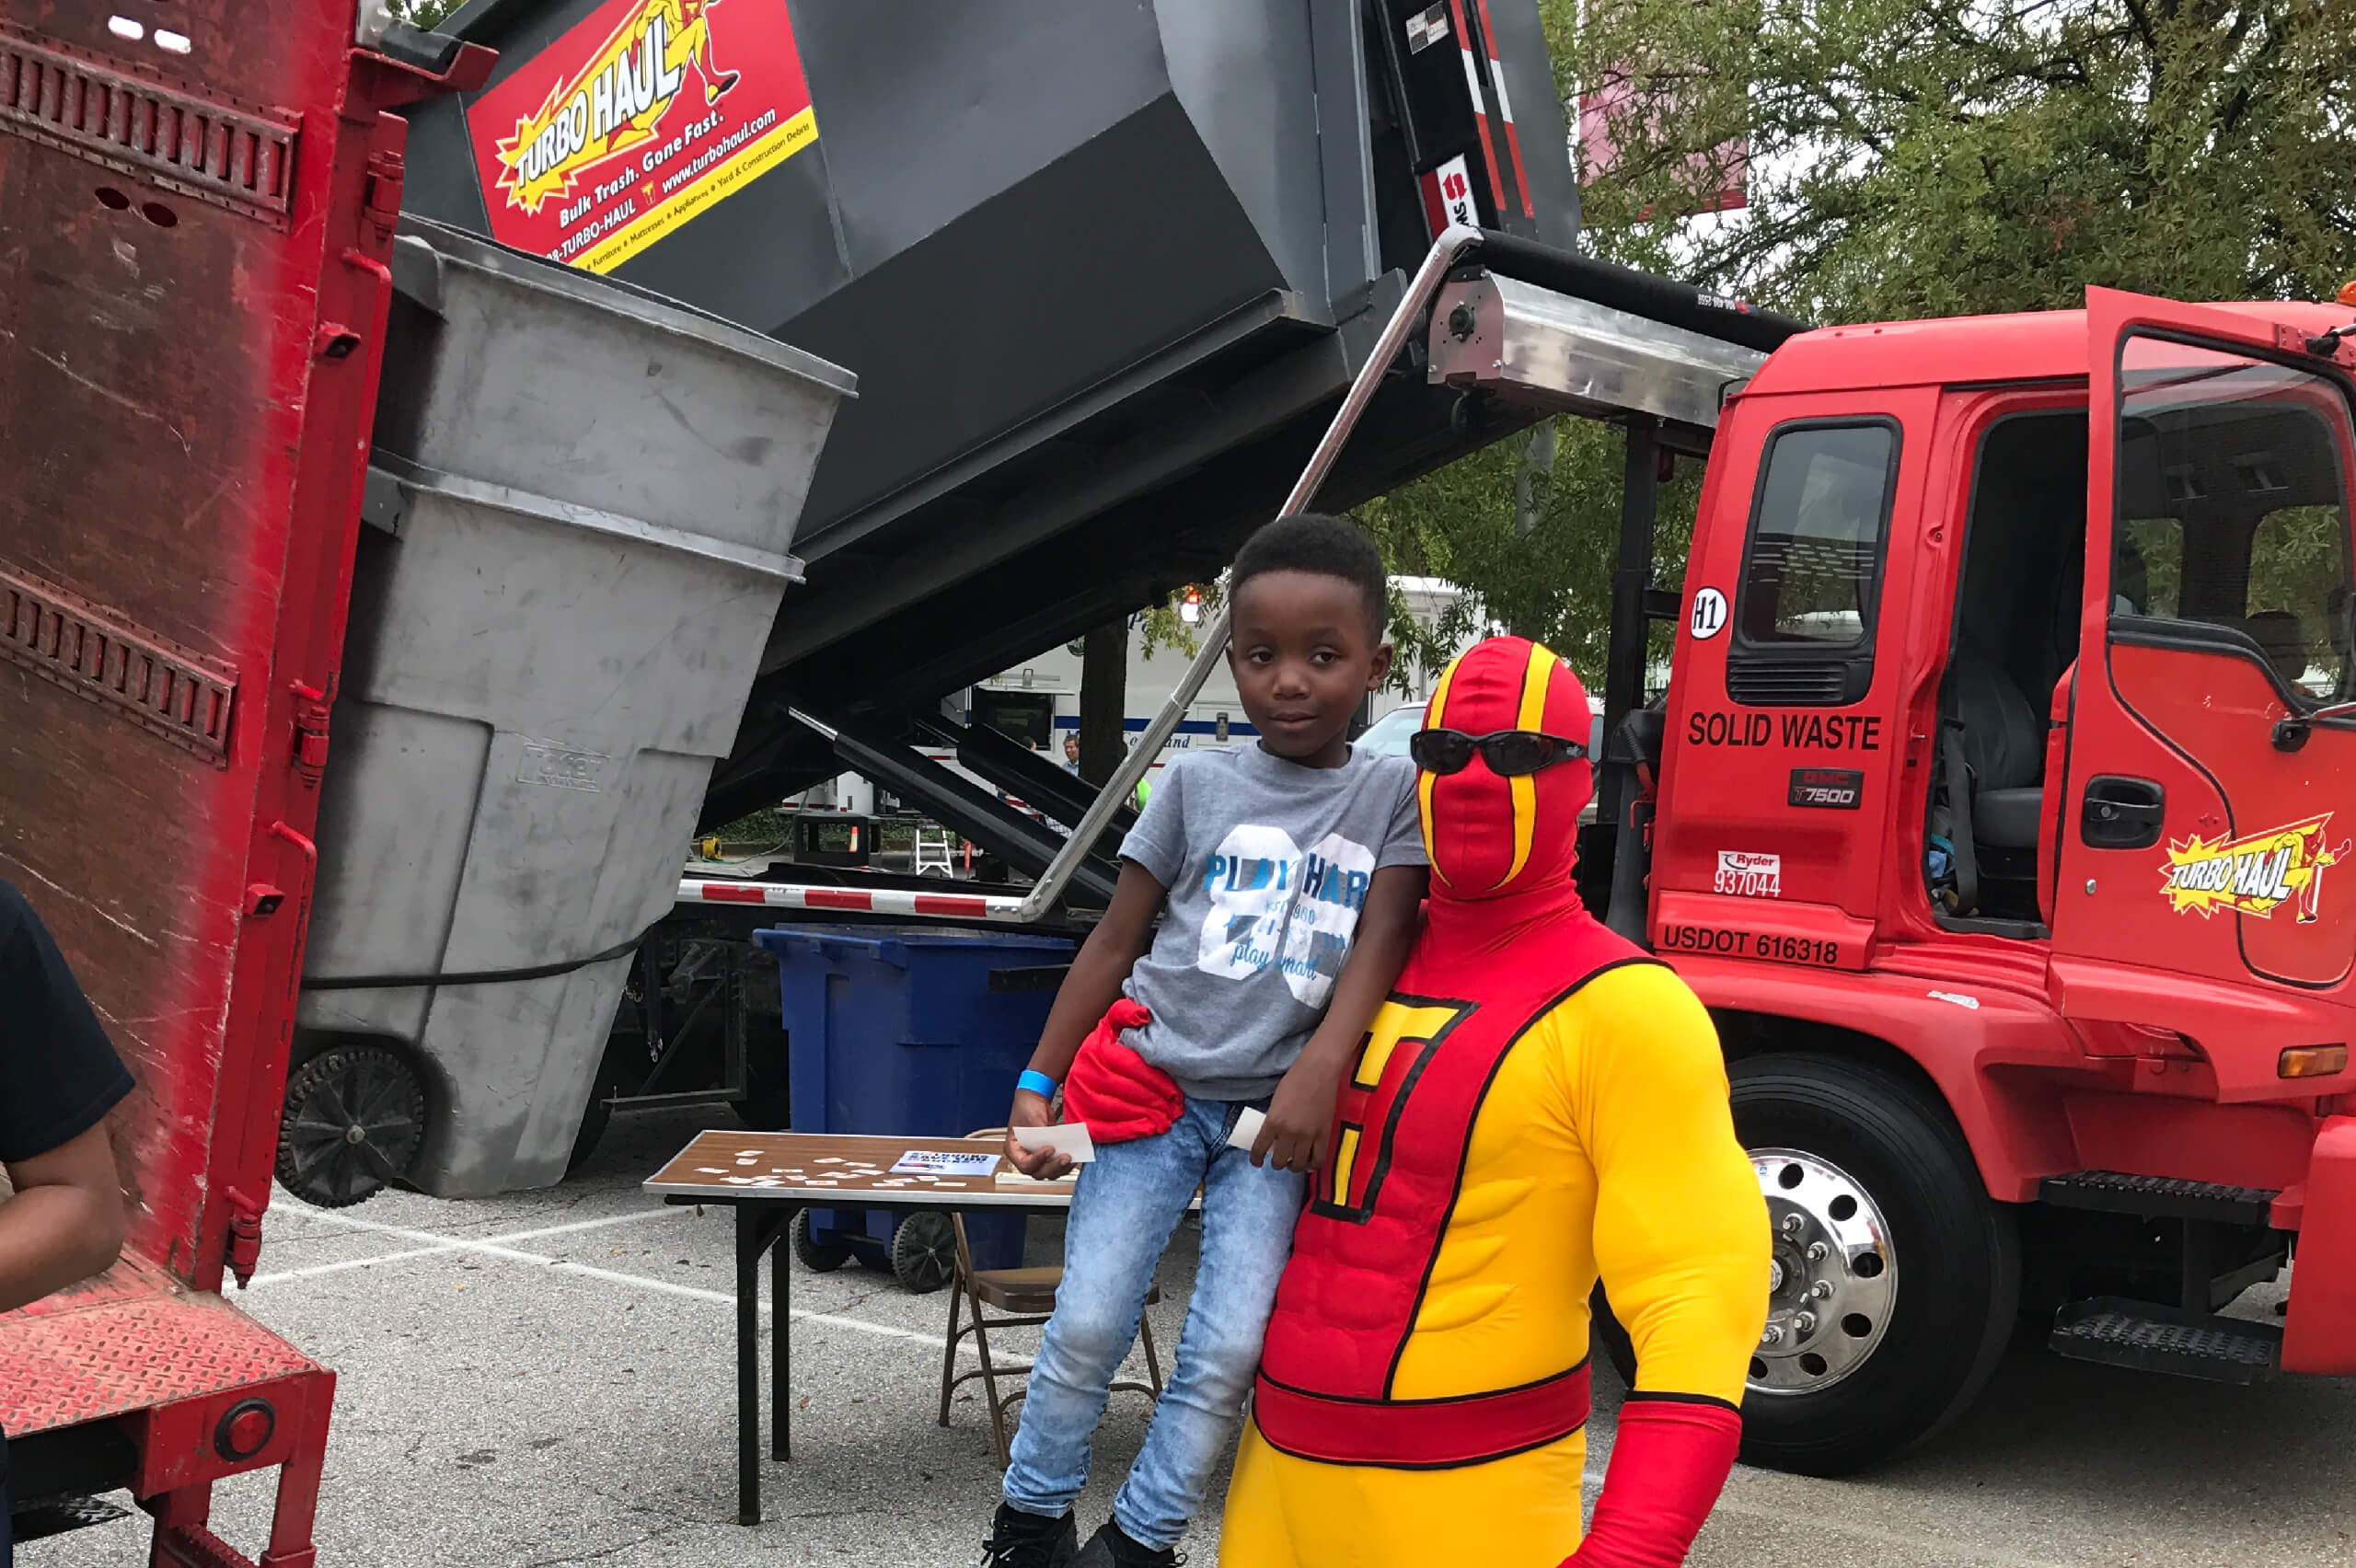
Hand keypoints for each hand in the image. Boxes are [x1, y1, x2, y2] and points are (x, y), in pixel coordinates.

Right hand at [1004, 1088, 1073, 1178]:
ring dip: (1061, 1168)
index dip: (1038, 1160)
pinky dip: (1065, 1164)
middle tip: (1065, 1157)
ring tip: (1071, 1158)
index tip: (1050, 1149)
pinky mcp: (1048, 1155)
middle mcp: (1024, 1156)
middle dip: (1053, 1167)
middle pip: (1038, 1172)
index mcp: (1013, 1149)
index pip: (1025, 1164)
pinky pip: (1056, 1165)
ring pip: (1049, 1172)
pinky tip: (1075, 1157)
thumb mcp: (1031, 1118)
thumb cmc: (1026, 1107)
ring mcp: (1037, 1157)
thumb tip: (1053, 1144)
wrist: (1033, 1099)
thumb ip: (1040, 1133)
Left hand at [1251, 1056, 1341, 1172]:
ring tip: (1294, 1164)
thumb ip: (1274, 1119)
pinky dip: (1313, 1165)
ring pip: (1299, 1164)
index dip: (1256, 1159)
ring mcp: (1308, 1135)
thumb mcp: (1276, 1101)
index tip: (1257, 1162)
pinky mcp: (1324, 1135)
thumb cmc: (1295, 1080)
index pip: (1260, 1148)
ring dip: (1295, 1167)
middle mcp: (1289, 1132)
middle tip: (1279, 1161)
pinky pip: (1319, 1159)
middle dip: (1278, 1164)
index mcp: (1273, 1121)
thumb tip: (1274, 1136)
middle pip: (1280, 1160)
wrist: (1318, 1072)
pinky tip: (1310, 1163)